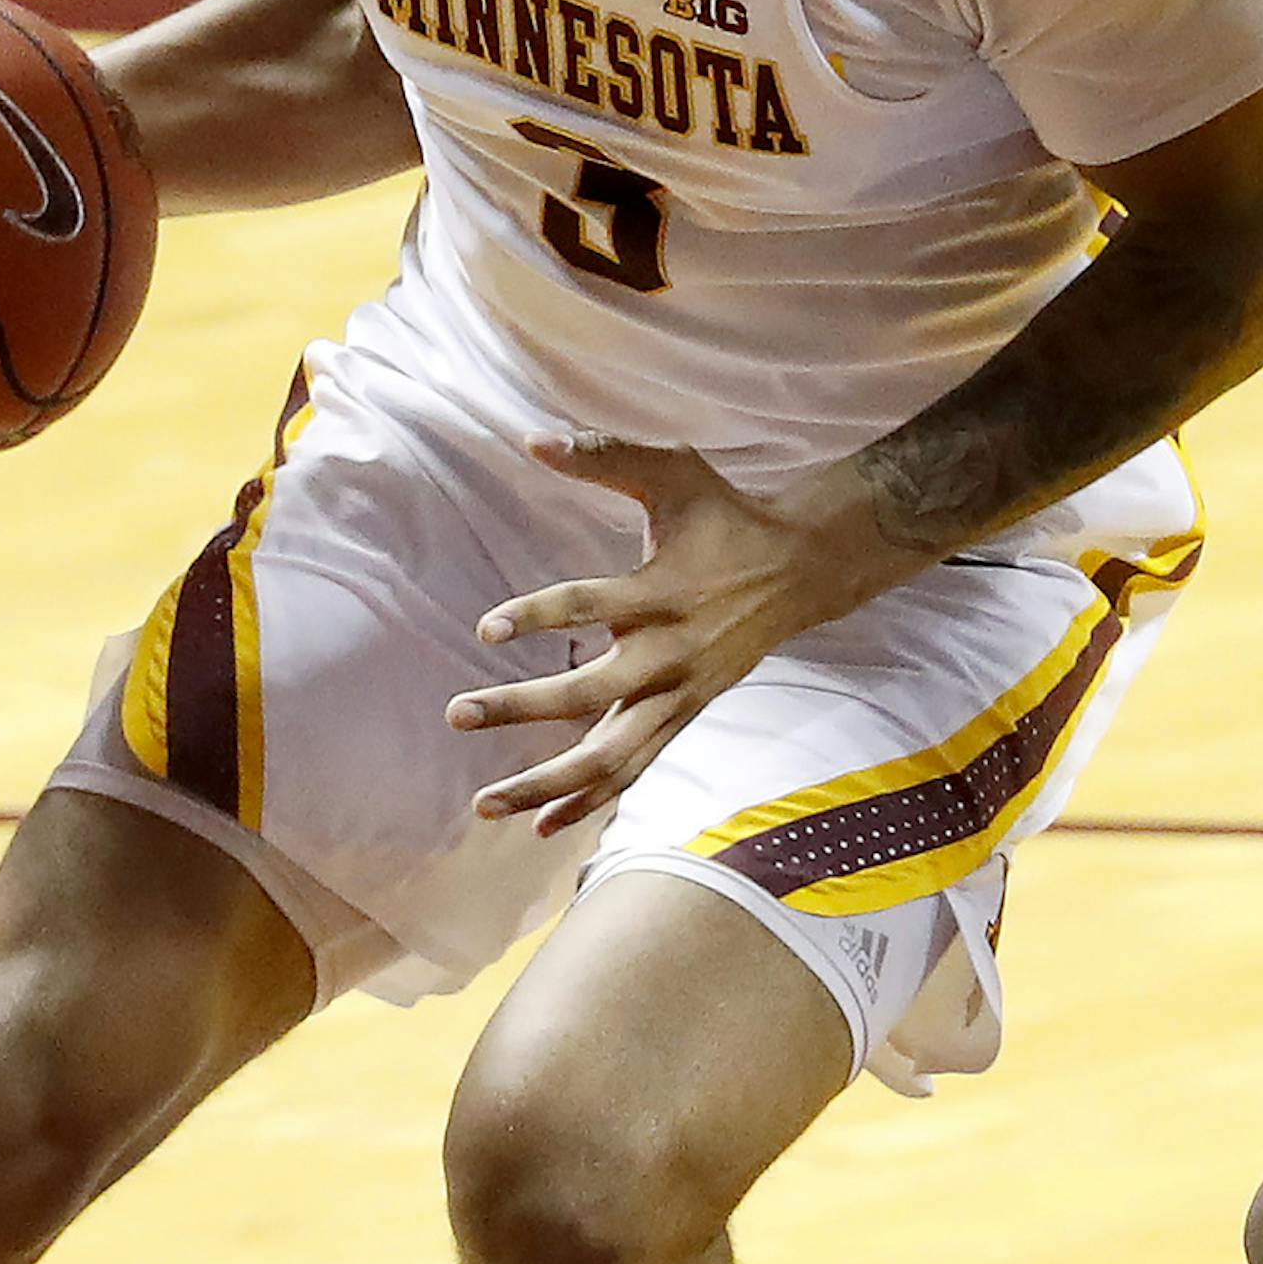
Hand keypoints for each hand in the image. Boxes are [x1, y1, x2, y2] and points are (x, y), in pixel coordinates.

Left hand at [445, 432, 913, 838]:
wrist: (804, 571)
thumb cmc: (726, 516)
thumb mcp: (674, 472)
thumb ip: (605, 455)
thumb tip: (531, 438)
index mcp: (663, 593)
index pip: (592, 608)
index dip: (540, 617)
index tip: (485, 629)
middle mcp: (669, 655)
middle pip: (589, 697)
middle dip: (521, 710)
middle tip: (458, 714)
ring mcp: (678, 697)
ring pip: (608, 756)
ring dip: (546, 784)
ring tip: (485, 805)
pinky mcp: (683, 719)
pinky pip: (632, 770)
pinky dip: (589, 801)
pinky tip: (540, 825)